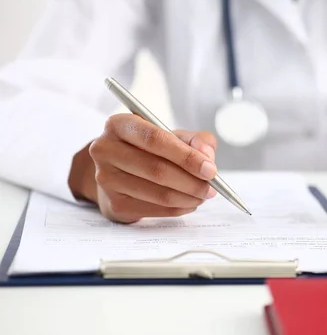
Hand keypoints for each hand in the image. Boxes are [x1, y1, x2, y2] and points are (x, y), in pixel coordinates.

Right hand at [77, 114, 218, 222]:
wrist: (118, 170)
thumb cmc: (149, 149)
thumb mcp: (172, 135)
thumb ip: (195, 140)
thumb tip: (207, 156)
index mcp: (119, 125)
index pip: (155, 139)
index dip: (186, 156)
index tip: (210, 169)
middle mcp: (105, 150)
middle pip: (156, 169)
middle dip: (192, 181)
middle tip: (213, 187)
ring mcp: (106, 179)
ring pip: (157, 193)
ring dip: (188, 197)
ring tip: (204, 195)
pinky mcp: (114, 204)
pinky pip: (155, 209)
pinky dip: (179, 208)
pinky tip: (190, 202)